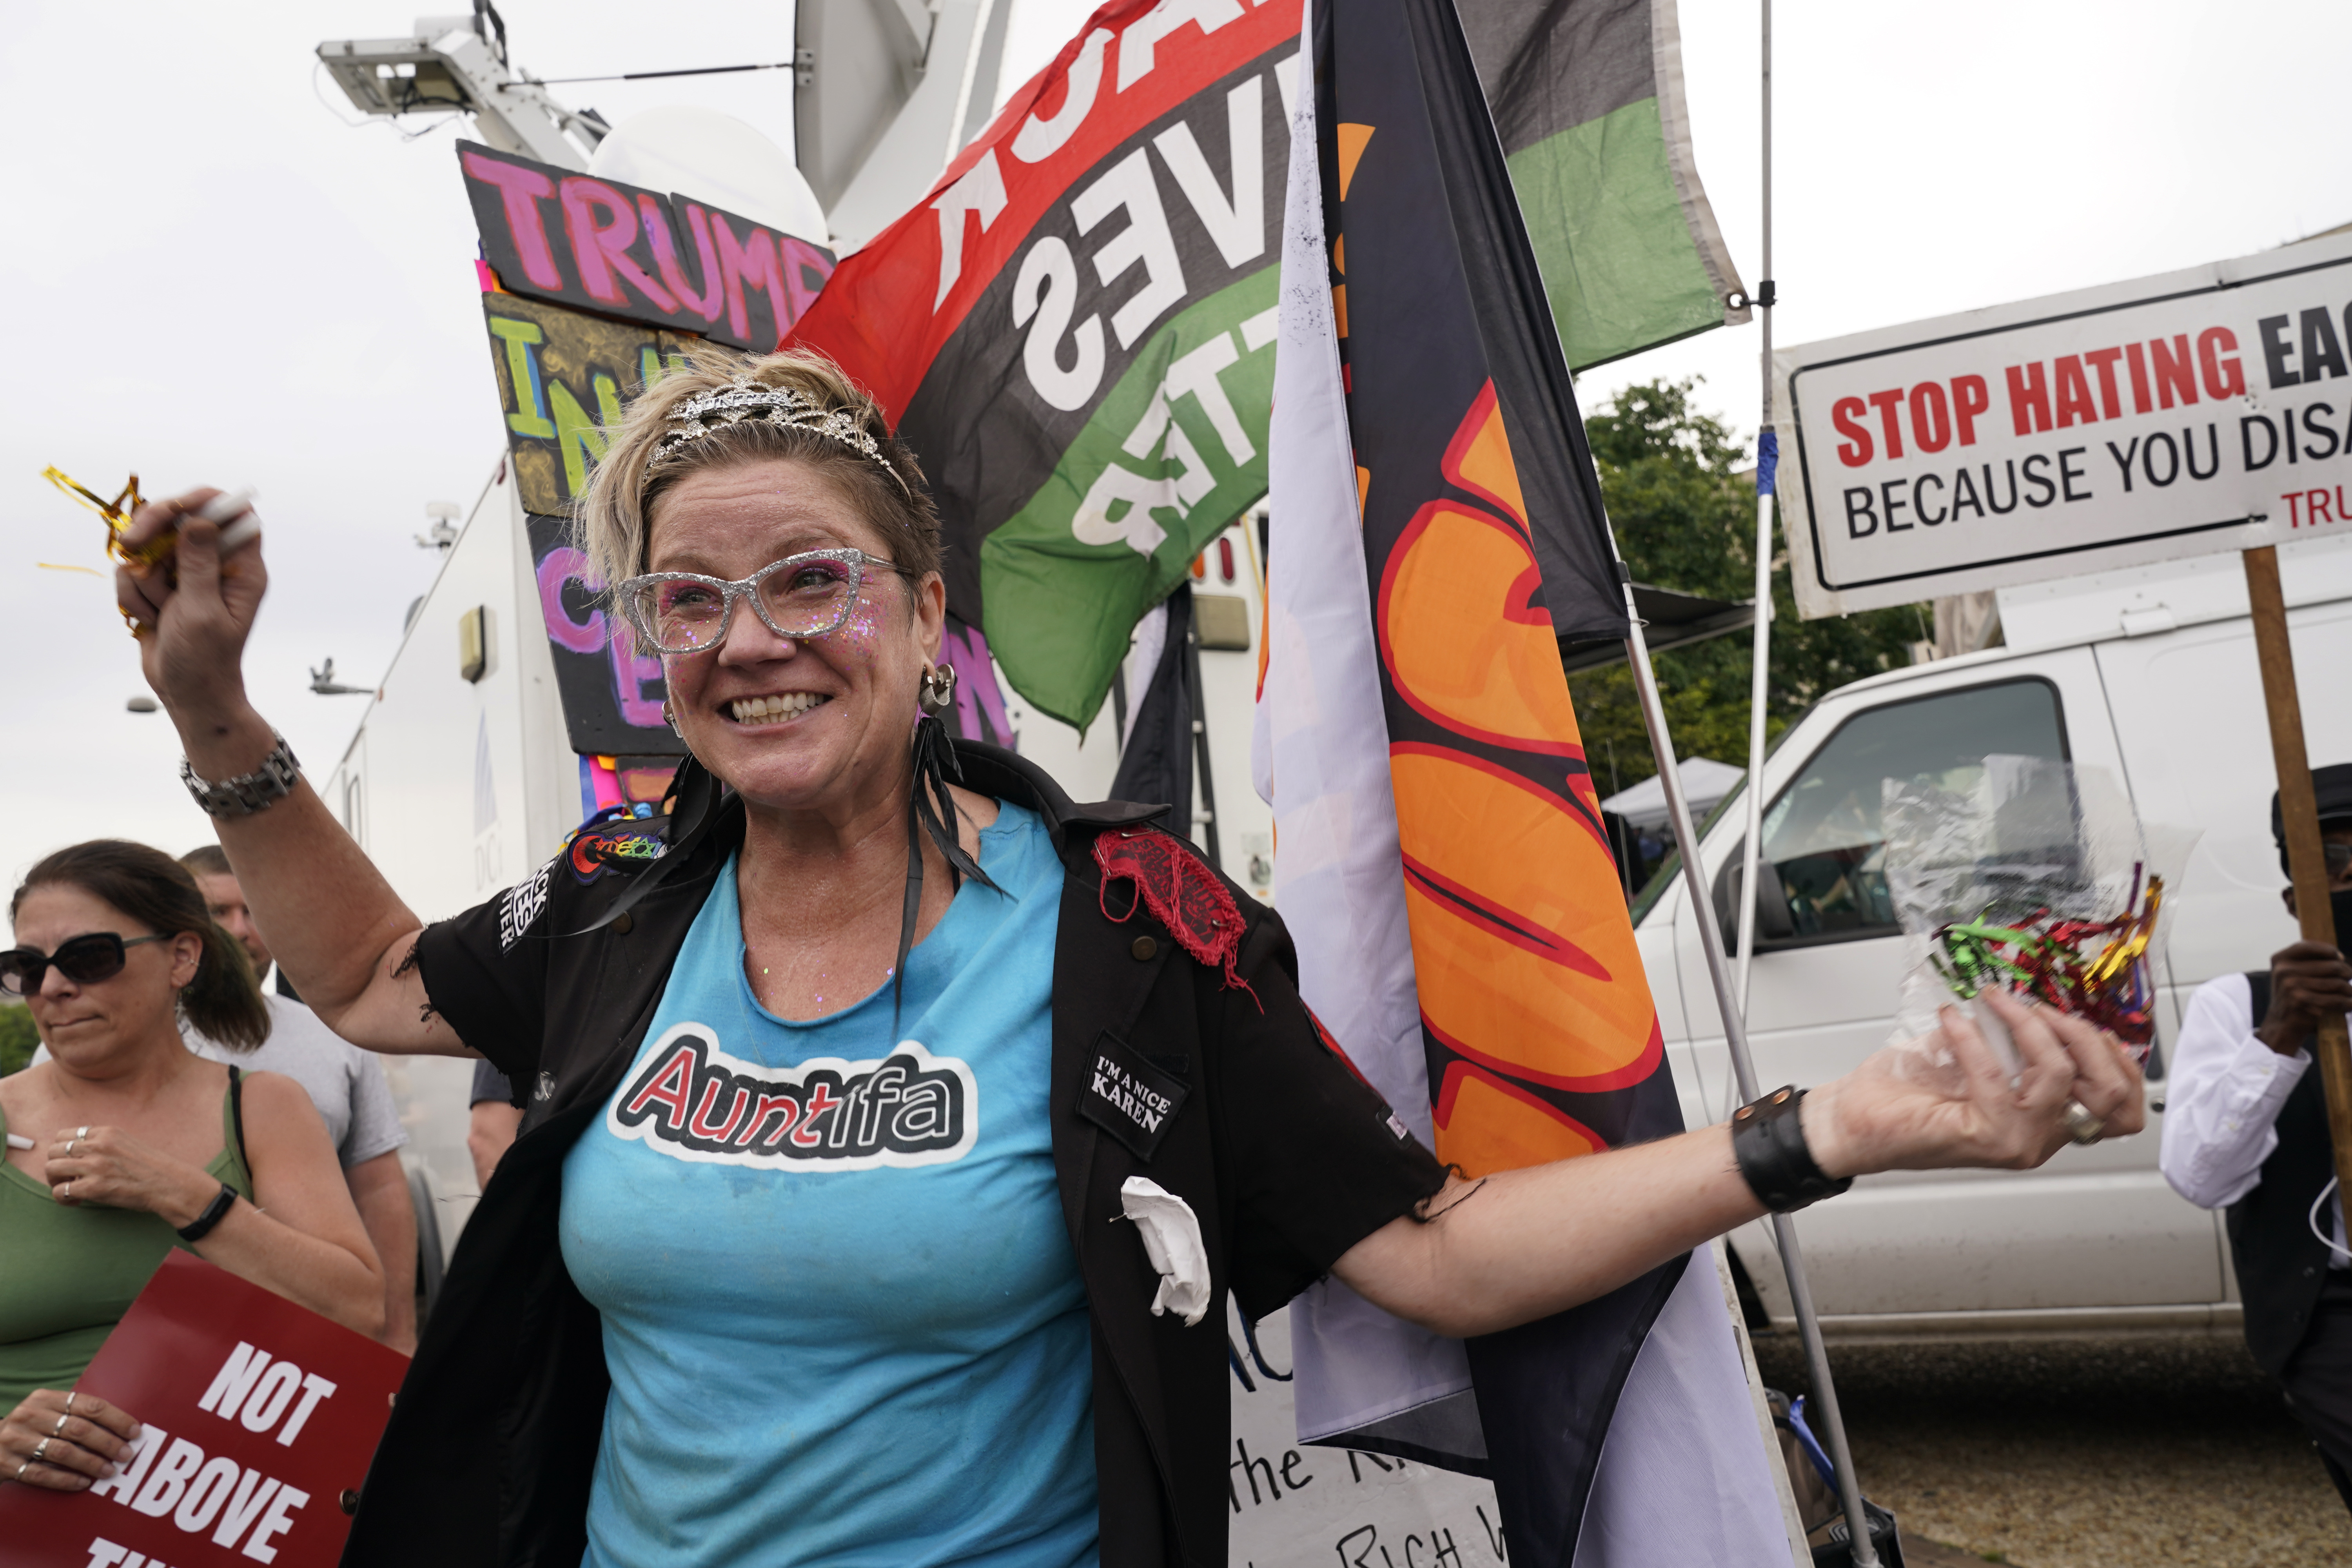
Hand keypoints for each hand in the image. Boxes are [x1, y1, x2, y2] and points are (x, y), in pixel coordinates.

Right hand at [2, 1389, 140, 1490]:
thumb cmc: (29, 1430)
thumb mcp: (47, 1414)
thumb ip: (75, 1416)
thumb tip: (122, 1429)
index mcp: (44, 1398)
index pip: (89, 1405)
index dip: (116, 1418)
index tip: (135, 1432)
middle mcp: (29, 1415)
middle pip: (78, 1429)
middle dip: (107, 1443)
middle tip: (127, 1455)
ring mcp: (14, 1439)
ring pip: (61, 1452)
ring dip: (90, 1463)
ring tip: (109, 1471)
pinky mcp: (5, 1463)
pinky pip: (40, 1473)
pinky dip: (65, 1479)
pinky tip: (83, 1483)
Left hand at [46, 1125, 219, 1228]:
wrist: (170, 1184)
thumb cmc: (153, 1168)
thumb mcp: (128, 1143)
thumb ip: (105, 1144)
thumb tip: (82, 1153)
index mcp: (106, 1132)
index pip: (64, 1135)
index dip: (62, 1150)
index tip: (70, 1162)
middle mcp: (97, 1146)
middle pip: (53, 1151)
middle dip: (55, 1166)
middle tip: (66, 1178)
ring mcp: (94, 1166)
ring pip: (51, 1168)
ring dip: (55, 1181)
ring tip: (67, 1190)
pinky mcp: (93, 1187)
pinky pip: (60, 1191)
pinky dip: (62, 1198)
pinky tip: (75, 1201)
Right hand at [113, 487, 267, 731]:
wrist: (185, 693)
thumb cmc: (205, 661)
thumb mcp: (203, 613)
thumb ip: (199, 565)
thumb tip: (201, 520)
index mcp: (242, 569)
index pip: (233, 514)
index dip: (205, 500)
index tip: (176, 505)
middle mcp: (216, 564)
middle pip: (180, 518)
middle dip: (152, 533)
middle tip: (131, 546)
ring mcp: (185, 573)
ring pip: (149, 545)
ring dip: (143, 579)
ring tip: (160, 612)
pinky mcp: (159, 585)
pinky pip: (132, 570)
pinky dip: (132, 594)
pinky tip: (149, 619)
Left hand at [1803, 988, 2146, 1176]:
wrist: (1854, 1121)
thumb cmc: (1908, 1090)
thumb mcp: (1977, 1054)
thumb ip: (2015, 1040)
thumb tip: (2033, 995)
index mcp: (2048, 1119)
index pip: (2122, 1103)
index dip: (2115, 1057)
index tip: (2077, 1017)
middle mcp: (2041, 1136)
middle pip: (2108, 1092)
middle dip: (2082, 1036)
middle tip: (2039, 1006)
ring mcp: (2018, 1141)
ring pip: (2058, 1075)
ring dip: (2028, 1025)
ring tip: (1996, 1001)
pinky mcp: (1986, 1137)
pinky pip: (1998, 1075)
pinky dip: (1974, 1036)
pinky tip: (1952, 1019)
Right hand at [2258, 940, 2351, 1053]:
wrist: (2280, 1024)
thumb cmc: (2292, 995)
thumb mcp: (2291, 973)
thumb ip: (2308, 961)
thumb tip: (2340, 957)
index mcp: (2280, 960)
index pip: (2308, 946)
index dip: (2329, 950)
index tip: (2340, 958)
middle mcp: (2284, 971)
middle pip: (2333, 966)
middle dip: (2346, 973)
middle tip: (2347, 979)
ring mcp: (2292, 987)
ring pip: (2339, 984)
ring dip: (2349, 990)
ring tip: (2348, 994)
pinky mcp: (2303, 1003)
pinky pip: (2337, 1000)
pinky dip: (2348, 1003)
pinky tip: (2348, 1005)